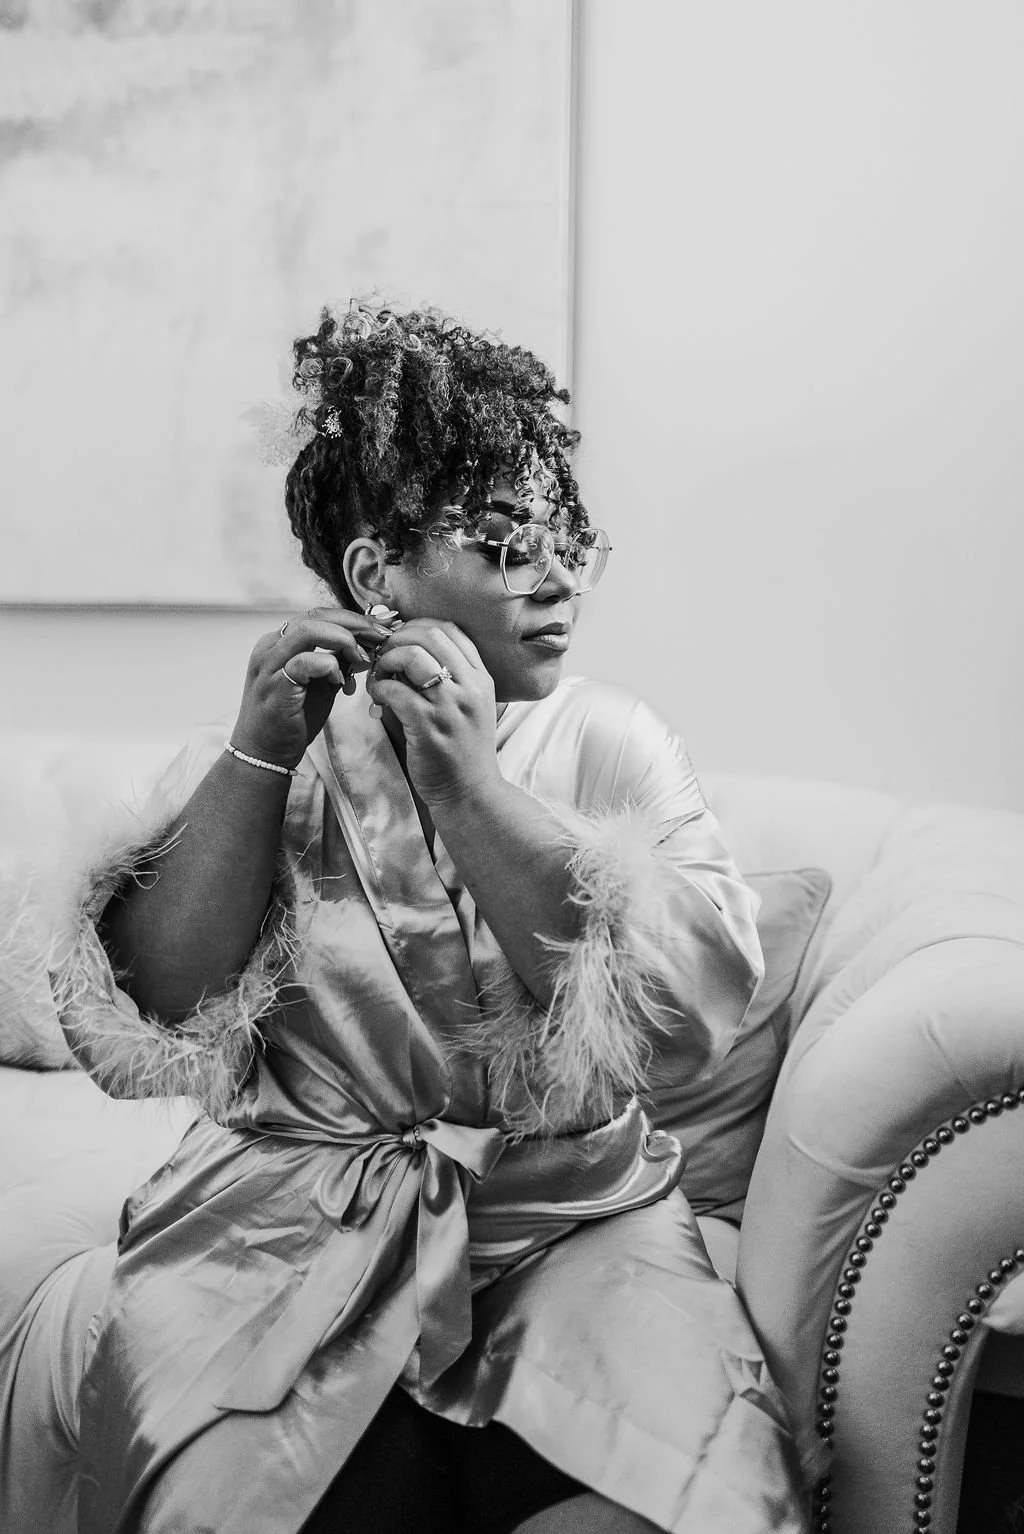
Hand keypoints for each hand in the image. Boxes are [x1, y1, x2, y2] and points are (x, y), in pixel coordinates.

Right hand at [231, 607, 392, 768]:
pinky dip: (329, 666)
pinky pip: (304, 662)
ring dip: (343, 640)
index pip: (320, 615)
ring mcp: (269, 664)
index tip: (382, 628)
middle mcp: (271, 646)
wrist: (266, 753)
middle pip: (317, 615)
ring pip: (308, 630)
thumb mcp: (322, 684)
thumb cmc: (293, 719)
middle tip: (382, 637)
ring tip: (360, 658)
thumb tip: (369, 646)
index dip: (354, 618)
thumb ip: (340, 663)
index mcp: (281, 642)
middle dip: (355, 624)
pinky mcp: (274, 685)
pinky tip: (340, 681)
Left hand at [366, 620, 499, 805]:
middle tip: (385, 654)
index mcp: (481, 678)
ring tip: (381, 674)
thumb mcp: (470, 706)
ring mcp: (451, 707)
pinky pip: (397, 691)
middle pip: (431, 635)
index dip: (419, 626)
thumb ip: (449, 678)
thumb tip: (407, 652)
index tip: (401, 638)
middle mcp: (470, 687)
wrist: (471, 793)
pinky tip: (378, 697)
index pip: (451, 630)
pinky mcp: (429, 727)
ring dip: (388, 660)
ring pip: (413, 657)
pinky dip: (380, 688)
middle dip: (399, 638)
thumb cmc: (463, 750)